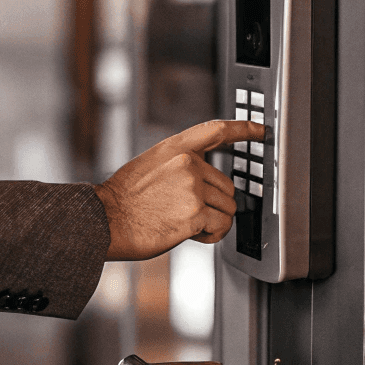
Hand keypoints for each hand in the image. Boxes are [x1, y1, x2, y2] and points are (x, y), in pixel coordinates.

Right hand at [94, 118, 265, 260]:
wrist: (104, 221)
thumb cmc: (122, 201)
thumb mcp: (149, 166)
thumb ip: (178, 166)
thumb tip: (201, 182)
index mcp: (175, 148)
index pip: (216, 131)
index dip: (243, 129)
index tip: (260, 129)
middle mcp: (187, 164)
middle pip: (227, 186)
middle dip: (213, 204)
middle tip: (185, 212)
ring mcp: (192, 188)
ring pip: (227, 209)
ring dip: (213, 221)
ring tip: (184, 223)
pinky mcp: (195, 213)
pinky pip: (221, 227)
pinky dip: (211, 236)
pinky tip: (192, 235)